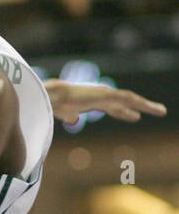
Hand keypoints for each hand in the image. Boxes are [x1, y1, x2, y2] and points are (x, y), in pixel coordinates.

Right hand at [46, 80, 166, 126]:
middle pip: (124, 102)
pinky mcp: (109, 95)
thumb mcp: (64, 113)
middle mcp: (101, 95)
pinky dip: (144, 104)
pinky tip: (155, 109)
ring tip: (161, 111)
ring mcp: (106, 94)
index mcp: (92, 101)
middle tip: (151, 111)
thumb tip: (73, 119)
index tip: (134, 116)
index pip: (112, 107)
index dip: (124, 112)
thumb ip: (70, 115)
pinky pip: (131, 100)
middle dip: (137, 107)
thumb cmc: (53, 105)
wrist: (52, 96)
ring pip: (131, 100)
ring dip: (147, 105)